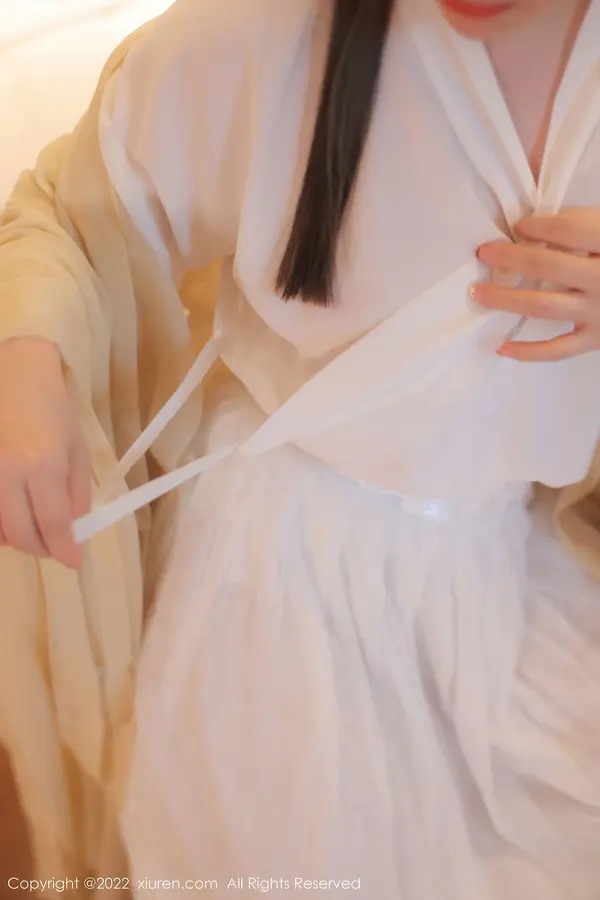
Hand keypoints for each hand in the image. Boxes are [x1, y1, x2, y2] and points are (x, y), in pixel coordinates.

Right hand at [0, 339, 90, 567]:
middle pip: (21, 535)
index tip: (73, 561)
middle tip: (51, 546)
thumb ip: (76, 492)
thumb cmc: (51, 406)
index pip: (55, 526)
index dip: (65, 550)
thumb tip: (74, 531)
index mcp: (44, 465)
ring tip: (29, 527)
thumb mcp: (75, 447)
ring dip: (15, 537)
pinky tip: (8, 513)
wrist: (12, 371)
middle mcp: (8, 473)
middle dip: (40, 548)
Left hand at [471, 208, 599, 360]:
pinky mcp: (595, 339)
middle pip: (547, 264)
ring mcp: (598, 312)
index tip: (518, 225)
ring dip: (505, 298)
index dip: (538, 225)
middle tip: (484, 252)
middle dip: (510, 257)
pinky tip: (501, 347)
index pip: (569, 228)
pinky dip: (527, 352)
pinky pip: (557, 349)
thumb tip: (534, 213)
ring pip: (542, 305)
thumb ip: (582, 220)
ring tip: (478, 292)